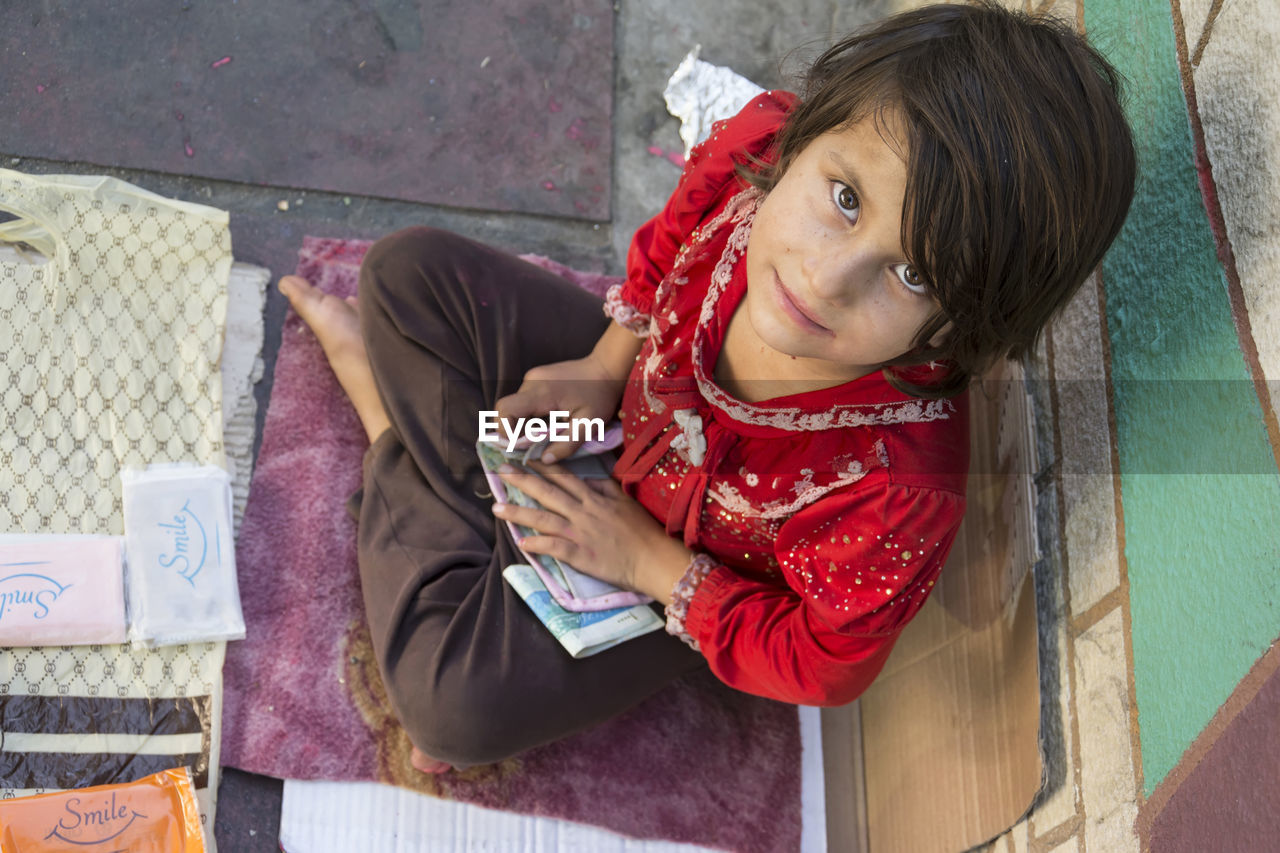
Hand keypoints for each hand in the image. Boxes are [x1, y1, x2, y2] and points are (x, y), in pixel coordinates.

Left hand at [493, 460, 691, 602]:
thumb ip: (605, 487)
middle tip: (499, 471)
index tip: (524, 458)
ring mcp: (579, 533)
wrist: (653, 558)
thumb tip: (588, 479)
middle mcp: (582, 512)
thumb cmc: (642, 530)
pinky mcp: (579, 555)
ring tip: (496, 508)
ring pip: (543, 519)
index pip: (563, 477)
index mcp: (593, 497)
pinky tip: (521, 542)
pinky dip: (536, 544)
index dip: (542, 466)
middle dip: (521, 480)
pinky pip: (554, 547)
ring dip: (518, 513)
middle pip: (547, 492)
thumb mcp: (625, 500)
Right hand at [494, 355, 625, 462]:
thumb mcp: (590, 424)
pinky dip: (529, 415)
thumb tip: (544, 460)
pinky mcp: (537, 378)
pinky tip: (547, 423)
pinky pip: (524, 400)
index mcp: (542, 392)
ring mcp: (533, 377)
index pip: (505, 409)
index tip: (518, 447)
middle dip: (514, 431)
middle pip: (508, 410)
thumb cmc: (600, 395)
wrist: (607, 368)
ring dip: (524, 424)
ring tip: (544, 436)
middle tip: (533, 447)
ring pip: (516, 406)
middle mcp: (532, 381)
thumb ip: (567, 444)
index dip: (505, 431)